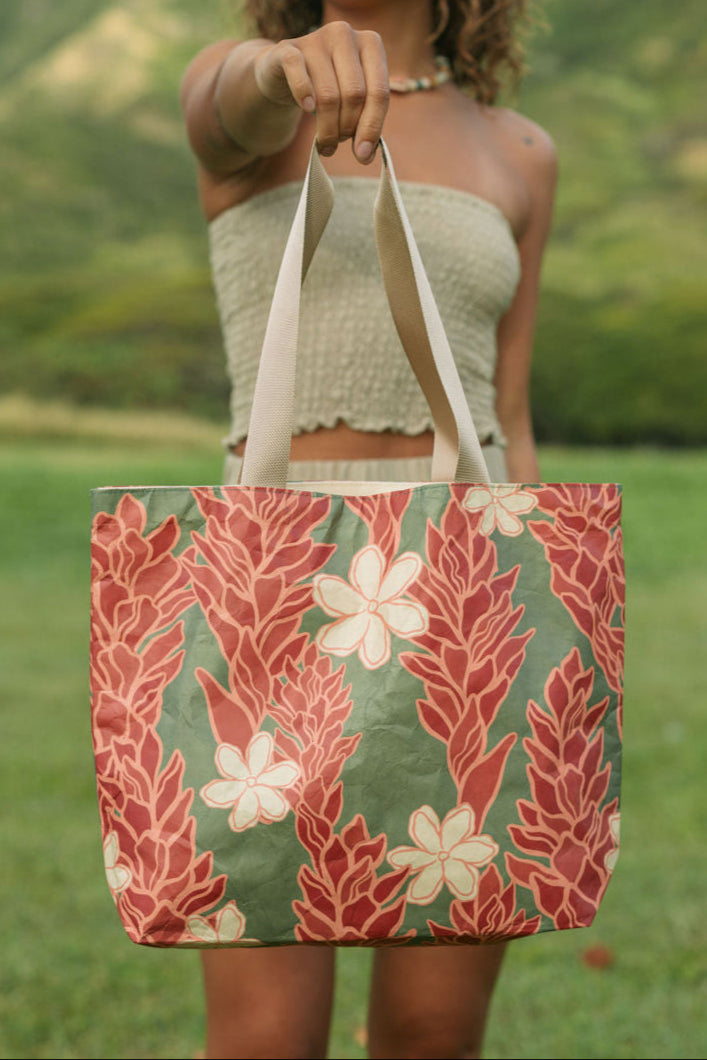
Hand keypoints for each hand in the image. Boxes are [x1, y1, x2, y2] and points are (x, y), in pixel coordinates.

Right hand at [253, 21, 389, 163]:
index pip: (379, 92)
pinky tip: (307, 110)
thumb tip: (365, 155)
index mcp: (371, 44)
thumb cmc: (326, 89)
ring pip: (328, 95)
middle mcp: (345, 34)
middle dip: (347, 128)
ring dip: (327, 129)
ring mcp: (316, 38)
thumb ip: (364, 124)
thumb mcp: (352, 103)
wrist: (283, 73)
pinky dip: (304, 97)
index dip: (372, 127)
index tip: (362, 154)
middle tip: (337, 144)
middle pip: (355, 95)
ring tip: (324, 143)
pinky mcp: (287, 49)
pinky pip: (299, 77)